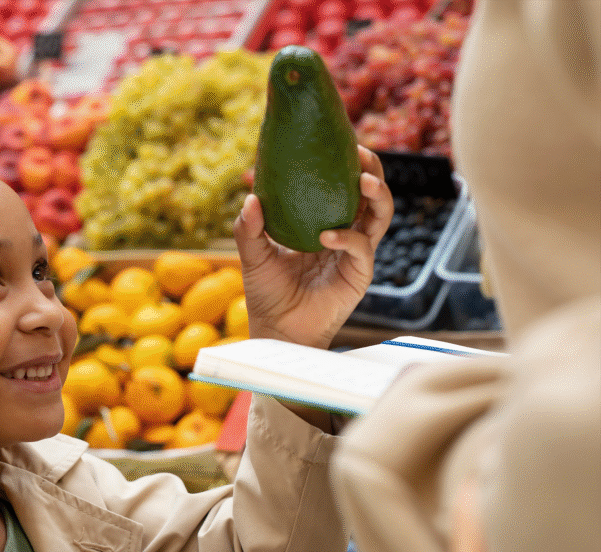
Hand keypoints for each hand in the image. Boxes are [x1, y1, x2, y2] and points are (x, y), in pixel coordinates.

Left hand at [233, 146, 392, 348]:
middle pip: (371, 194)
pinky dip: (348, 238)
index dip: (346, 164)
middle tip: (360, 154)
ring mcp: (355, 253)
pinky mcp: (359, 274)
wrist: (276, 329)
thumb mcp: (252, 256)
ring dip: (377, 195)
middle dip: (372, 170)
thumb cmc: (266, 293)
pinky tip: (327, 236)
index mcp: (323, 221)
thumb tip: (251, 198)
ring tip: (363, 182)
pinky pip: (362, 248)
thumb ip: (249, 229)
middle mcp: (345, 233)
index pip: (342, 186)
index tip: (340, 142)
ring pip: (380, 215)